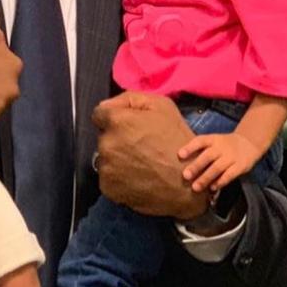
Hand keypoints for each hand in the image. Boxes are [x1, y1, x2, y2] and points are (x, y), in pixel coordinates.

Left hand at [92, 91, 208, 218]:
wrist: (186, 182)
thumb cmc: (177, 140)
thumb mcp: (162, 106)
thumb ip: (130, 99)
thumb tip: (109, 105)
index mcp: (117, 121)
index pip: (99, 114)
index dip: (114, 117)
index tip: (127, 126)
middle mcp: (106, 143)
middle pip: (103, 135)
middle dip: (117, 137)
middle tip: (139, 146)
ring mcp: (105, 167)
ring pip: (105, 156)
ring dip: (117, 157)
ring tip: (140, 162)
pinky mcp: (107, 187)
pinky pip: (108, 176)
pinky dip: (119, 176)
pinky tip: (137, 175)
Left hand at [178, 131, 259, 192]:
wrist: (249, 143)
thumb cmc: (224, 145)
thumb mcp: (214, 141)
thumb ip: (201, 150)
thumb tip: (181, 162)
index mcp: (213, 139)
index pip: (200, 141)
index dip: (190, 147)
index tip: (180, 155)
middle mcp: (221, 147)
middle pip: (208, 156)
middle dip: (196, 166)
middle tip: (185, 176)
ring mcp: (231, 156)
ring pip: (217, 167)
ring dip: (206, 178)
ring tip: (195, 187)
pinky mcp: (240, 166)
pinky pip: (230, 175)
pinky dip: (221, 182)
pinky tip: (212, 188)